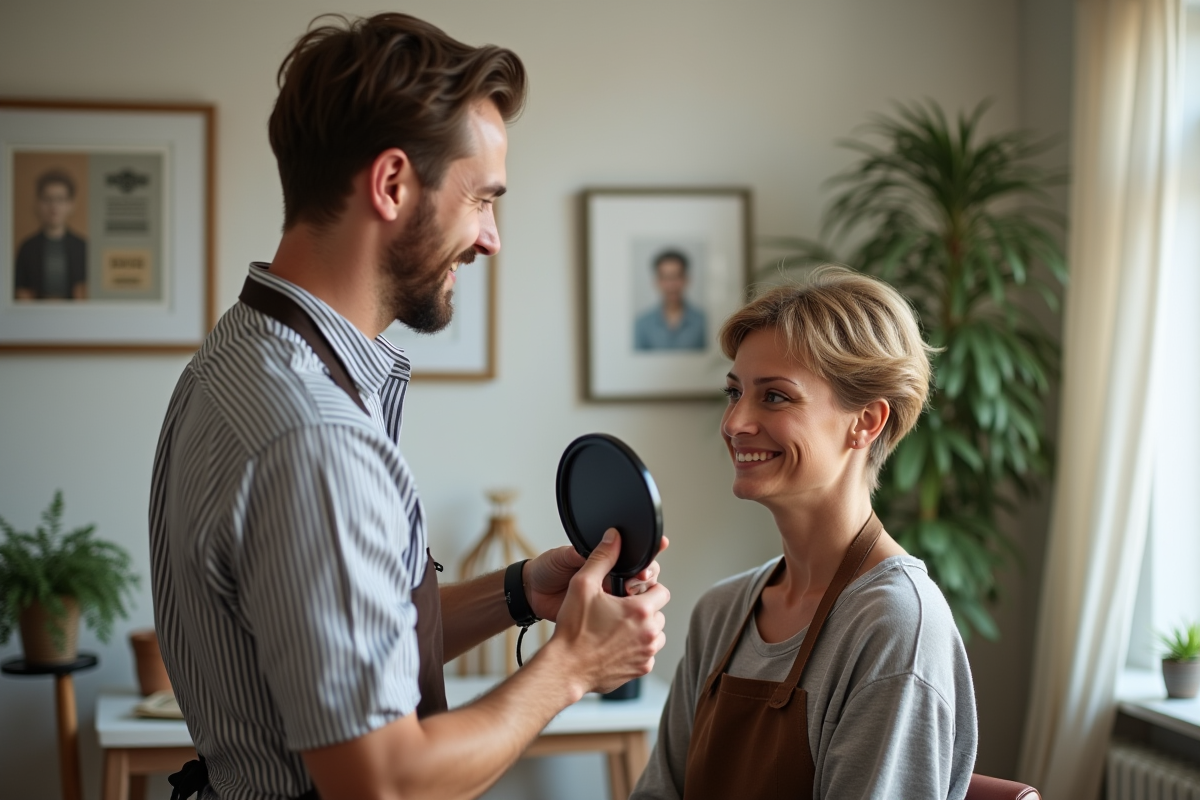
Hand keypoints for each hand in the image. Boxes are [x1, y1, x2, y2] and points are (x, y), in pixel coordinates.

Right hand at [546, 529, 669, 694]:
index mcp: (641, 610)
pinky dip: (635, 649)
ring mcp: (647, 654)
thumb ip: (602, 557)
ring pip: (655, 634)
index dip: (645, 589)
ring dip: (642, 630)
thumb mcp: (583, 585)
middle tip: (618, 611)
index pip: (661, 590)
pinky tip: (614, 646)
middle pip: (658, 613)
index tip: (629, 594)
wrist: (565, 668)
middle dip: (642, 610)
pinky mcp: (640, 670)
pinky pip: (646, 654)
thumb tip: (614, 537)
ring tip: (615, 628)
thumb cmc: (573, 630)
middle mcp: (650, 633)